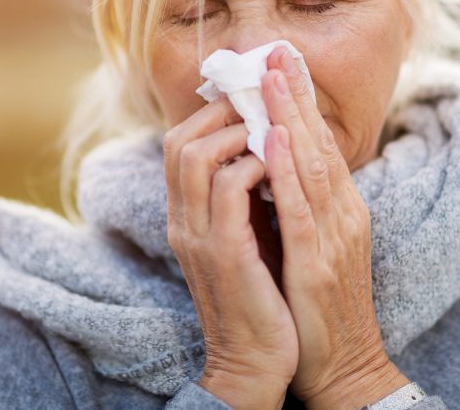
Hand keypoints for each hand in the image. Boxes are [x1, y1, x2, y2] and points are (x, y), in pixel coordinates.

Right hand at [163, 97, 297, 408]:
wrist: (257, 363)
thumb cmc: (262, 297)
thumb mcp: (247, 238)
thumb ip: (246, 198)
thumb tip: (267, 150)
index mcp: (188, 217)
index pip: (180, 145)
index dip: (212, 113)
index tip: (252, 96)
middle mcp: (183, 222)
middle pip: (178, 140)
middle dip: (222, 110)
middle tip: (262, 100)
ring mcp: (198, 237)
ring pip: (195, 155)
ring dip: (237, 131)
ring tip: (271, 127)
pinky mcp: (224, 254)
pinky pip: (228, 189)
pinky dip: (255, 164)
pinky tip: (281, 162)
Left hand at [259, 48, 409, 409]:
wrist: (345, 366)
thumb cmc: (324, 309)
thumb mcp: (318, 246)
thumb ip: (303, 207)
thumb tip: (275, 168)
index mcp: (343, 211)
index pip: (321, 146)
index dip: (303, 104)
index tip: (283, 65)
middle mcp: (344, 215)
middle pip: (319, 144)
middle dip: (297, 95)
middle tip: (278, 50)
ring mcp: (334, 238)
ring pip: (311, 166)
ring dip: (290, 117)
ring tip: (272, 77)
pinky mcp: (318, 264)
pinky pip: (299, 210)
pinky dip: (286, 171)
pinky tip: (272, 140)